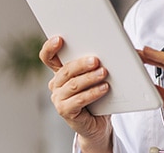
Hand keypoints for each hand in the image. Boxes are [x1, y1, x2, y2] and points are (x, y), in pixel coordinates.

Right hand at [39, 36, 112, 151]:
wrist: (98, 124)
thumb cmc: (98, 98)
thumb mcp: (96, 77)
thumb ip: (97, 64)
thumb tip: (114, 50)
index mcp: (60, 72)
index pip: (48, 57)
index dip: (50, 48)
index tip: (59, 39)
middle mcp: (56, 84)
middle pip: (65, 71)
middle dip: (81, 64)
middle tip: (96, 60)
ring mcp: (58, 98)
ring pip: (73, 85)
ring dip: (90, 78)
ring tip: (104, 72)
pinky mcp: (65, 111)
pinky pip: (79, 100)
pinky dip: (93, 93)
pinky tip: (104, 88)